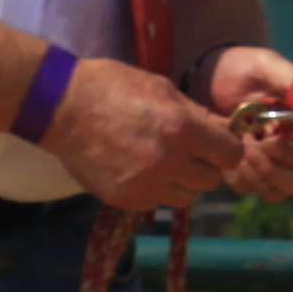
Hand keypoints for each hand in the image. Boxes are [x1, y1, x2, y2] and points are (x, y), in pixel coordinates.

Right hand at [40, 54, 240, 214]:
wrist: (61, 106)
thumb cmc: (113, 87)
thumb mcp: (162, 89)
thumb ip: (198, 115)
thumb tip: (229, 130)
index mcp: (180, 128)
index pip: (231, 155)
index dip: (226, 149)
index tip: (216, 145)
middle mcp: (167, 161)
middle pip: (211, 179)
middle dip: (203, 165)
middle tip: (184, 150)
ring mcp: (145, 185)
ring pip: (187, 197)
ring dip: (181, 182)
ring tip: (159, 161)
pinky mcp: (125, 199)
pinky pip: (157, 203)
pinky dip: (154, 191)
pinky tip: (137, 169)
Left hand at [197, 46, 292, 201]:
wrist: (204, 78)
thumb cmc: (240, 69)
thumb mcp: (266, 65)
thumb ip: (292, 80)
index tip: (270, 138)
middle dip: (280, 172)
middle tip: (251, 147)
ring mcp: (277, 167)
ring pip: (279, 193)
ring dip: (255, 172)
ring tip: (238, 142)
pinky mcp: (252, 175)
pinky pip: (250, 189)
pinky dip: (236, 173)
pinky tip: (227, 149)